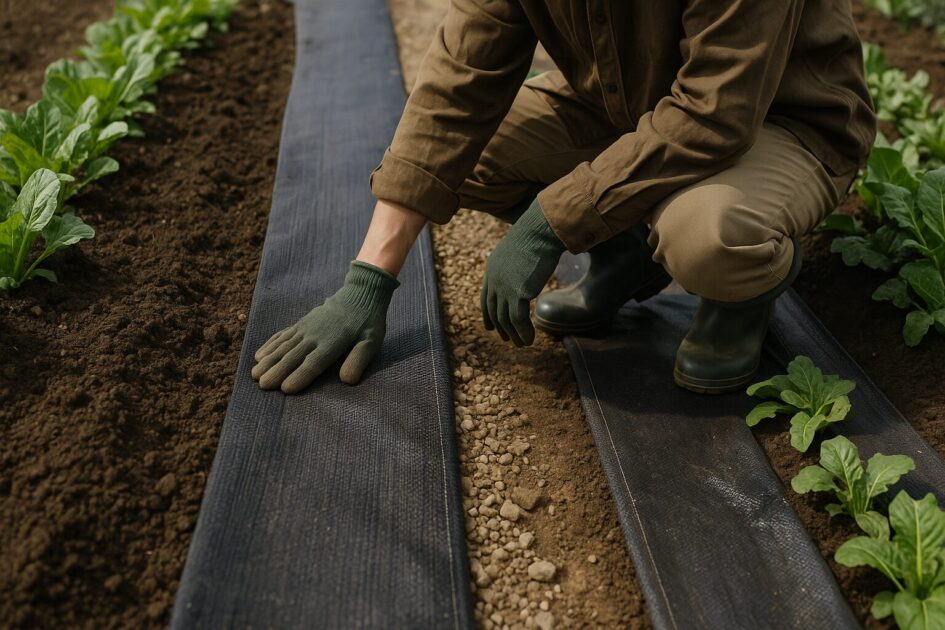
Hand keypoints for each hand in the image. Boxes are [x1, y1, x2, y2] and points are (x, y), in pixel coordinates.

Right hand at [252, 261, 398, 392]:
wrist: (359, 294)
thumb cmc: (368, 322)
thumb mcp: (371, 341)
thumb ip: (359, 359)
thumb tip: (347, 380)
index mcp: (332, 343)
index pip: (313, 363)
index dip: (299, 376)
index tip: (285, 389)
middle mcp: (314, 336)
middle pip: (292, 356)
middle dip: (276, 372)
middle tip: (262, 386)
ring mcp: (305, 328)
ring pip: (283, 346)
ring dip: (268, 360)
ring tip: (254, 374)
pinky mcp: (301, 323)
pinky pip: (282, 335)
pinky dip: (270, 345)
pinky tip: (259, 355)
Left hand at [480, 199, 564, 345]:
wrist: (541, 231)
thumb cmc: (537, 236)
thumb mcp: (520, 250)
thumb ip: (517, 264)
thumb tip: (526, 272)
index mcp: (492, 269)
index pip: (486, 298)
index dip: (488, 315)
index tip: (490, 328)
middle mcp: (494, 280)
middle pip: (494, 311)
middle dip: (501, 328)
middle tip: (509, 340)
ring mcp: (504, 287)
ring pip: (505, 319)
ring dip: (514, 334)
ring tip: (522, 344)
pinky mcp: (517, 293)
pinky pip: (518, 319)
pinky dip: (524, 332)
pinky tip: (530, 340)